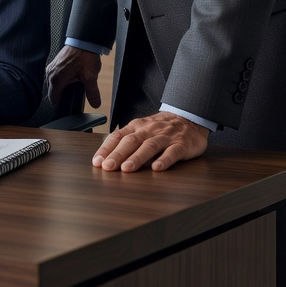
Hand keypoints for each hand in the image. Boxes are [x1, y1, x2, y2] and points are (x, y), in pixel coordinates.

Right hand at [46, 45, 101, 108]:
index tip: (68, 104)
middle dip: (61, 95)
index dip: (60, 104)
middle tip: (73, 94)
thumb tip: (95, 104)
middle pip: (52, 91)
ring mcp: (51, 67)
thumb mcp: (91, 77)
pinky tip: (70, 78)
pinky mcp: (54, 63)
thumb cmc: (85, 56)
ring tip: (72, 86)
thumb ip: (92, 93)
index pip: (53, 98)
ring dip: (60, 87)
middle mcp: (51, 73)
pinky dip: (60, 80)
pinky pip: (53, 76)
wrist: (84, 41)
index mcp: (56, 79)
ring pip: (52, 84)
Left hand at [92, 112, 208, 172]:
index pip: (118, 137)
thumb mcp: (142, 130)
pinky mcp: (181, 144)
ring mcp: (165, 137)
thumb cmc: (161, 128)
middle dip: (117, 155)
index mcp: (136, 127)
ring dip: (137, 158)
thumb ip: (127, 141)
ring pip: (149, 146)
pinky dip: (164, 160)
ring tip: (127, 169)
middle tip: (107, 167)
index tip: (97, 162)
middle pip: (131, 142)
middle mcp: (149, 130)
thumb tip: (107, 157)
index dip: (106, 149)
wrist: (189, 117)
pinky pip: (172, 152)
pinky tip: (157, 168)